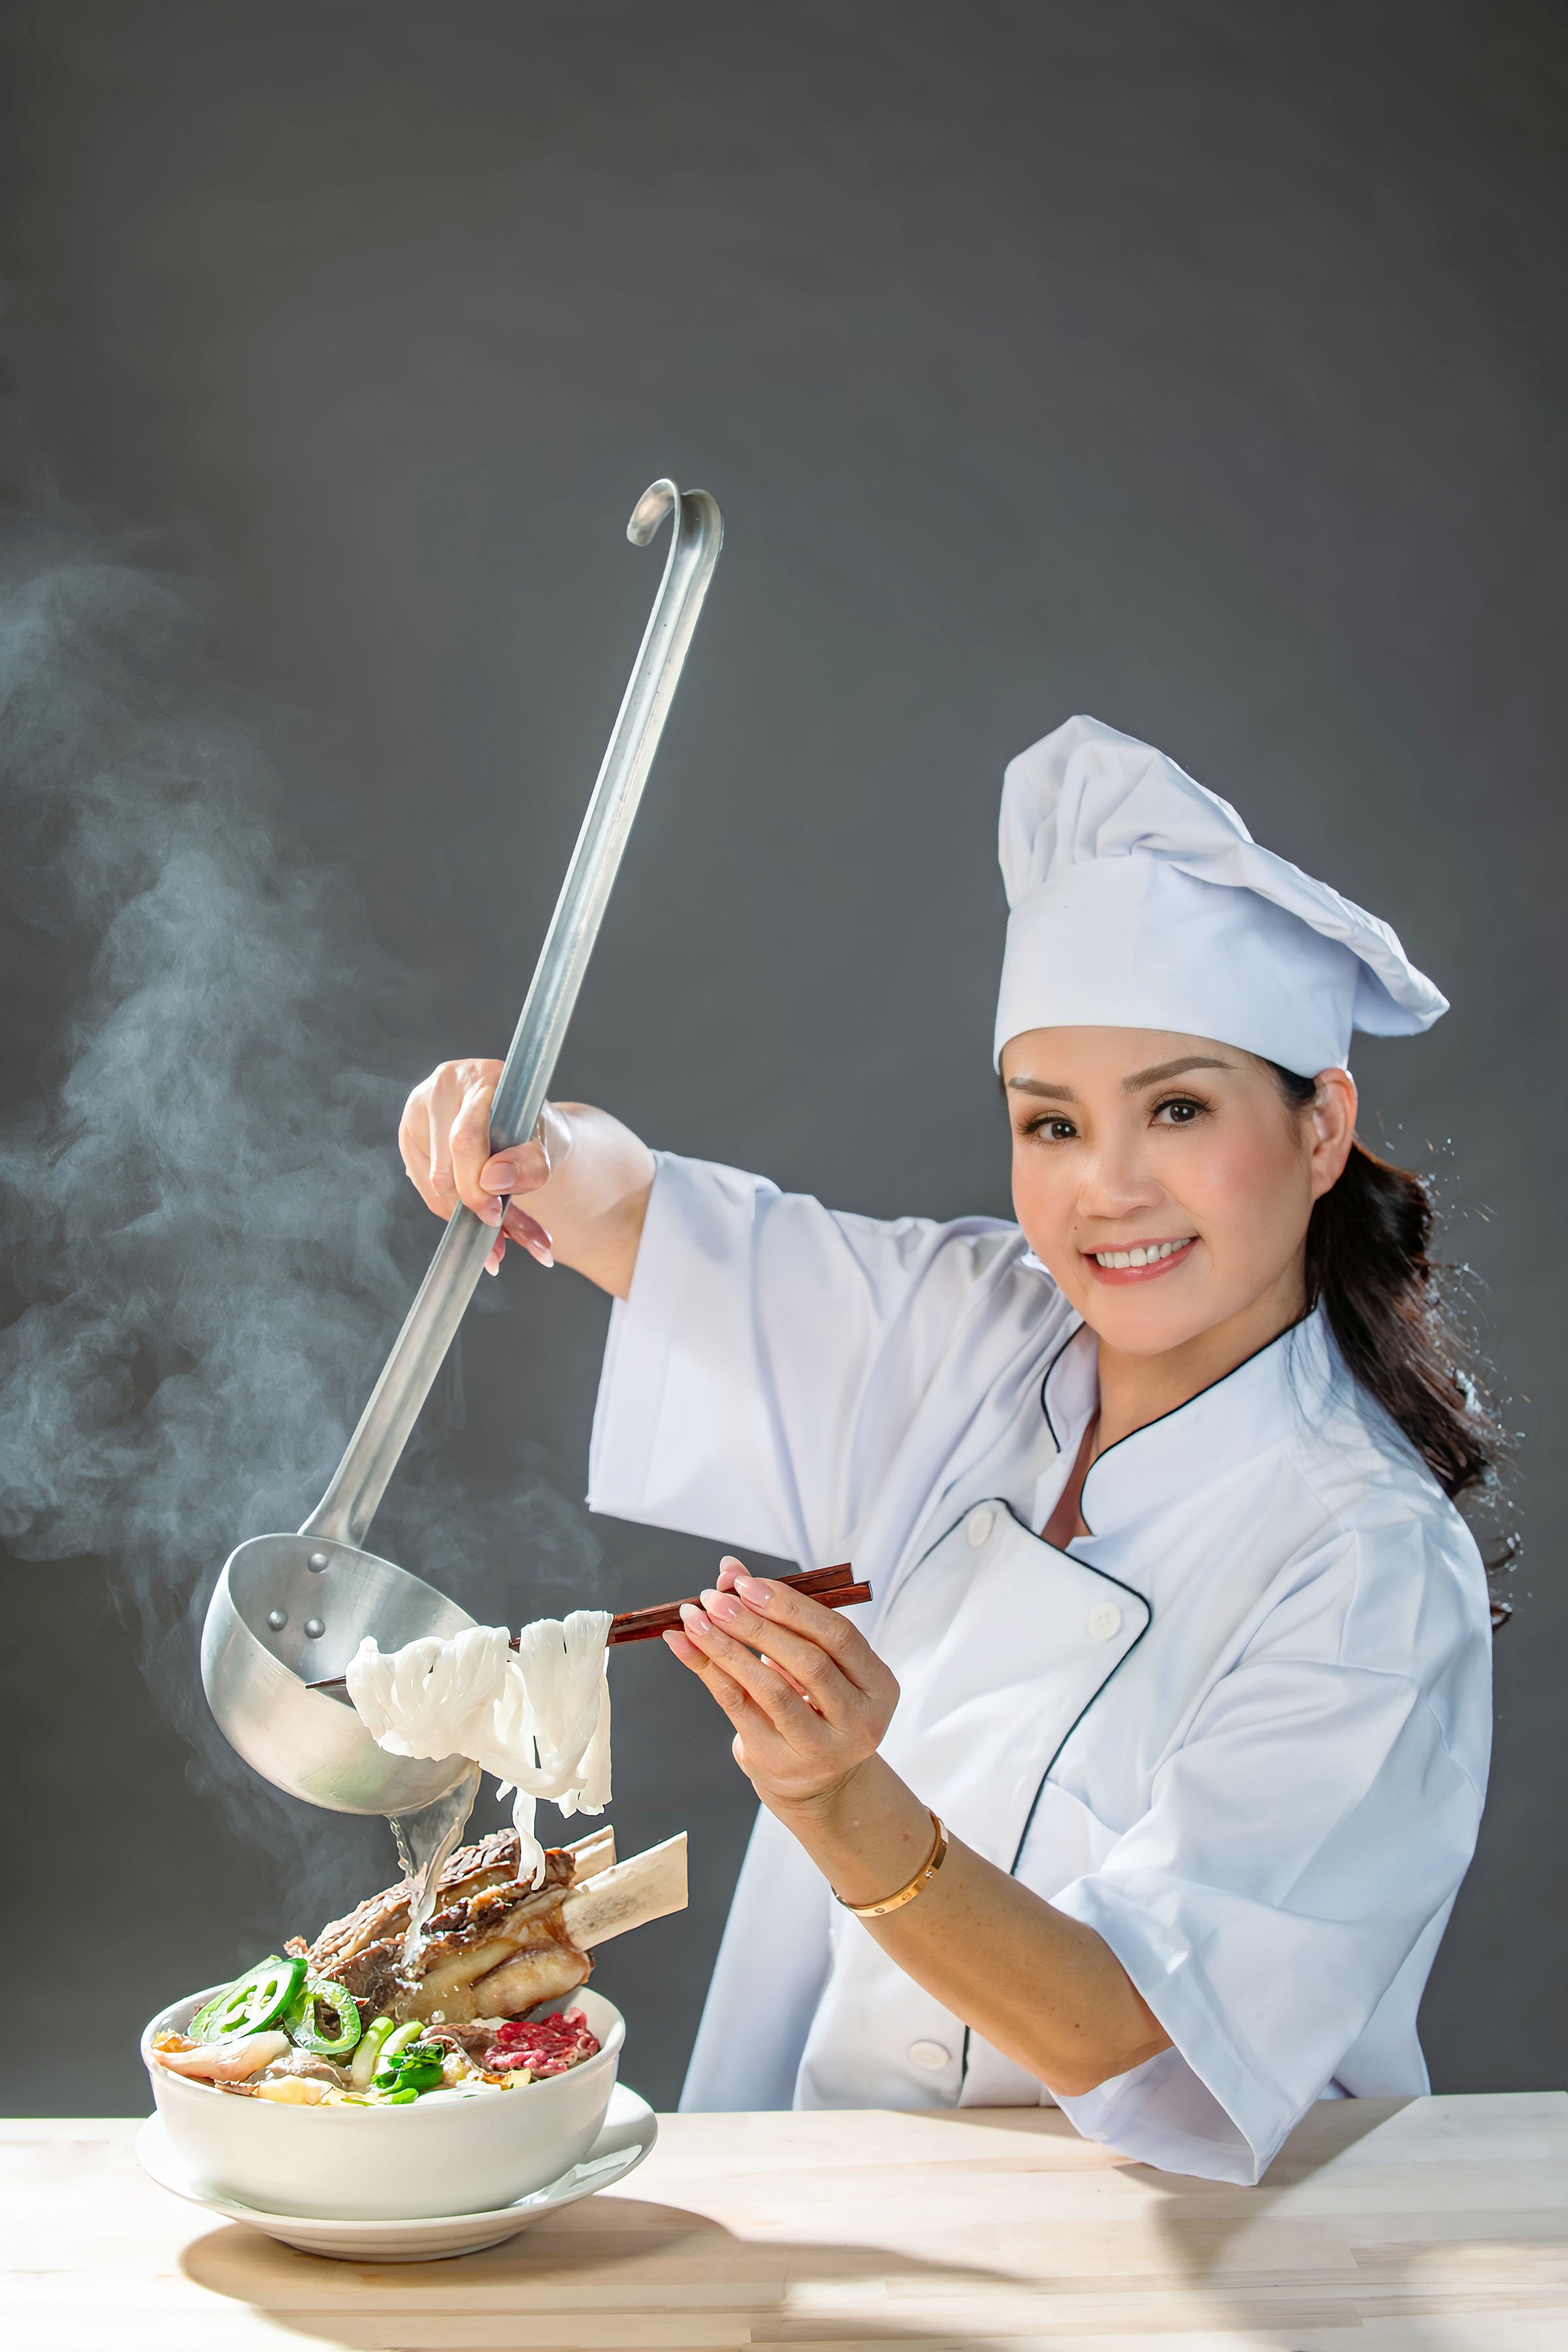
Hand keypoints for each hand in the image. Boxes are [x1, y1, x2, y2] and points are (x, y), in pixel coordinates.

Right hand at [398, 1059, 570, 1273]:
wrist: (522, 1125)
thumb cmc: (534, 1132)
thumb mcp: (547, 1147)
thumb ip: (530, 1163)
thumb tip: (493, 1181)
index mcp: (483, 1078)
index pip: (466, 1138)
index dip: (476, 1184)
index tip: (494, 1214)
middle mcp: (445, 1085)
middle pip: (444, 1166)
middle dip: (472, 1208)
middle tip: (498, 1238)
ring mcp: (420, 1108)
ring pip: (432, 1182)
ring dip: (464, 1217)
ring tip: (497, 1235)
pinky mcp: (409, 1134)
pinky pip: (423, 1185)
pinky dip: (450, 1211)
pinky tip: (475, 1215)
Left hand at [662, 1556, 898, 1812]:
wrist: (819, 1781)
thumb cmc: (817, 1704)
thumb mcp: (813, 1659)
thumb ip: (779, 1614)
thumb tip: (730, 1569)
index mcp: (879, 1686)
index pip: (839, 1635)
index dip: (792, 1606)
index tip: (747, 1583)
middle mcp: (858, 1721)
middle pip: (807, 1662)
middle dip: (756, 1624)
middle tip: (716, 1598)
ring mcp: (820, 1748)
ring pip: (771, 1688)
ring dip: (727, 1646)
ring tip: (694, 1617)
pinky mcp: (779, 1761)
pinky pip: (739, 1707)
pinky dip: (709, 1669)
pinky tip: (684, 1643)